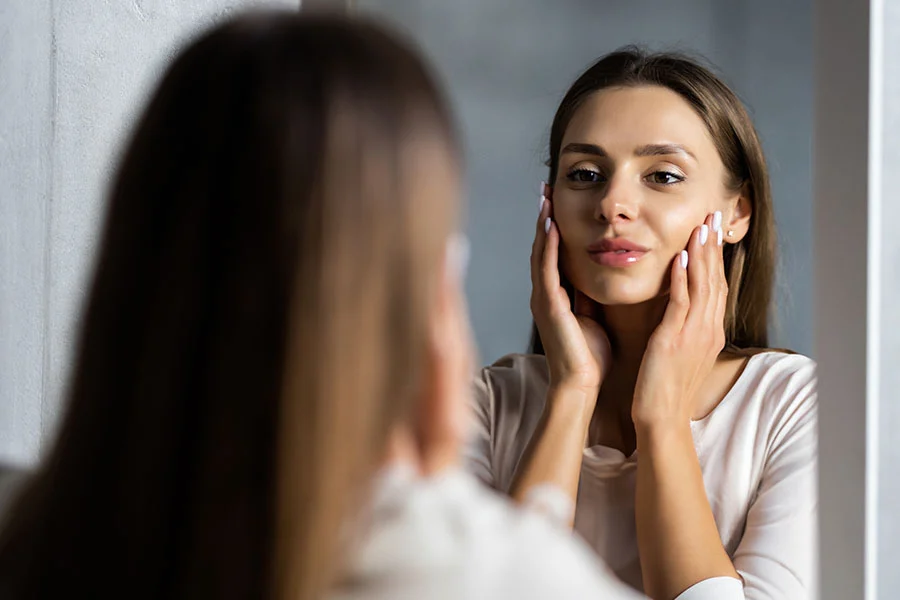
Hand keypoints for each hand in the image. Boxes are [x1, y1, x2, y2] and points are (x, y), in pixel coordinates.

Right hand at [530, 183, 611, 401]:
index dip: (554, 228)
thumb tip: (602, 276)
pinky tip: (551, 224)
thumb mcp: (593, 318)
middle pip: (542, 248)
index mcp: (555, 298)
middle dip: (544, 218)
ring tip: (545, 197)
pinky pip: (546, 268)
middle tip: (546, 189)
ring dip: (543, 224)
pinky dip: (548, 245)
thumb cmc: (590, 359)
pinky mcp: (548, 305)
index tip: (557, 203)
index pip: (553, 255)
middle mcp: (544, 295)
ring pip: (540, 253)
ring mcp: (543, 299)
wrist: (581, 387)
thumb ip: (591, 297)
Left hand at [632, 212, 726, 430]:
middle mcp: (707, 329)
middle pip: (714, 279)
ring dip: (702, 254)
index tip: (713, 229)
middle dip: (714, 246)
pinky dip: (683, 279)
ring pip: (702, 286)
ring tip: (701, 225)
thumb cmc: (666, 389)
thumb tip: (679, 308)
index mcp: (709, 331)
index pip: (715, 285)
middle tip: (714, 214)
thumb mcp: (681, 353)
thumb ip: (683, 327)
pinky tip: (681, 257)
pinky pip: (681, 304)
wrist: (662, 419)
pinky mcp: (674, 340)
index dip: (715, 256)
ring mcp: (694, 334)